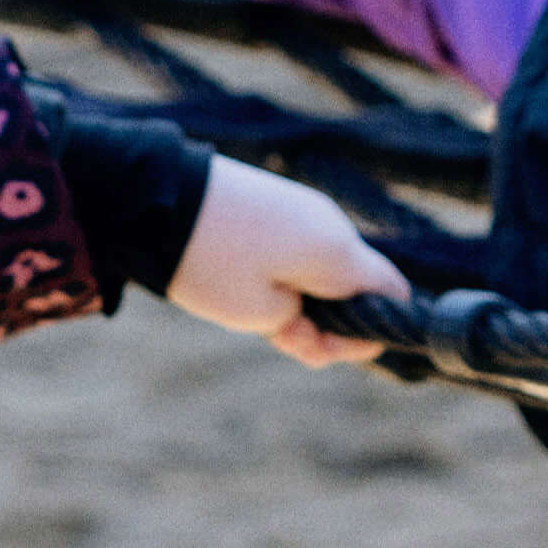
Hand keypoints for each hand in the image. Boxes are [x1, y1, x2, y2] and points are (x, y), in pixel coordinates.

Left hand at [167, 157, 404, 366]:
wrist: (155, 199)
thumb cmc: (212, 263)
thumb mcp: (263, 314)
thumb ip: (306, 327)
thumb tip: (319, 318)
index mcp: (338, 252)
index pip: (392, 296)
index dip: (368, 334)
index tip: (322, 348)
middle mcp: (332, 225)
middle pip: (356, 288)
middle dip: (326, 324)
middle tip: (280, 338)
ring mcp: (304, 211)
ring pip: (324, 273)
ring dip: (301, 305)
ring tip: (257, 318)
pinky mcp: (278, 205)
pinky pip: (300, 252)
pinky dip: (284, 278)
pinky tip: (247, 288)